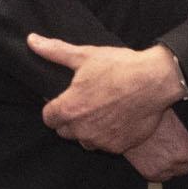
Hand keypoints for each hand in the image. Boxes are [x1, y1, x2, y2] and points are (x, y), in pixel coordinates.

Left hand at [26, 34, 182, 152]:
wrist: (155, 81)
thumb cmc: (119, 67)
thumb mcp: (85, 55)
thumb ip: (55, 52)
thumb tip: (31, 41)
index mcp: (68, 109)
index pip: (48, 118)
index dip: (55, 107)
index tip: (67, 98)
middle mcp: (81, 130)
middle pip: (65, 130)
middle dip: (71, 118)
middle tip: (87, 101)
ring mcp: (101, 141)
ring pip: (86, 139)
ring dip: (89, 129)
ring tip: (103, 109)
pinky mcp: (119, 147)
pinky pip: (106, 144)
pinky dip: (109, 134)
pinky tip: (118, 117)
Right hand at [124, 111, 187, 181]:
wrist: (126, 120)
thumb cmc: (151, 112)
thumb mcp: (178, 112)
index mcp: (186, 149)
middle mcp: (176, 163)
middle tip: (184, 143)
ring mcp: (162, 170)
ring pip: (179, 172)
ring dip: (178, 163)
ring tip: (170, 148)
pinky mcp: (150, 173)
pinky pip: (165, 176)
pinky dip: (165, 168)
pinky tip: (160, 155)